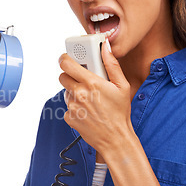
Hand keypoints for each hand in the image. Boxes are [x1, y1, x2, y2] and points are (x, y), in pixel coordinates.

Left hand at [58, 39, 132, 153]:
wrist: (115, 138)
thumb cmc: (120, 112)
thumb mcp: (122, 86)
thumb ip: (112, 65)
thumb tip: (106, 47)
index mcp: (91, 83)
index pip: (66, 64)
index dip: (65, 59)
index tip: (67, 58)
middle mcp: (79, 93)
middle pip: (62, 77)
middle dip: (70, 76)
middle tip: (82, 79)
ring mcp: (72, 106)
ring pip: (66, 92)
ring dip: (74, 92)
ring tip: (89, 98)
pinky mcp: (69, 117)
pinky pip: (68, 106)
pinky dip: (75, 106)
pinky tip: (87, 110)